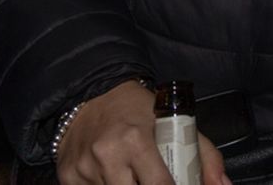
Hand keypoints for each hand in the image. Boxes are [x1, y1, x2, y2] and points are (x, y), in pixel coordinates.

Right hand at [56, 80, 229, 184]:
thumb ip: (204, 155)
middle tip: (156, 179)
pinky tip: (112, 175)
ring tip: (134, 174)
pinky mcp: (67, 176)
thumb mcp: (176, 121)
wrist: (92, 95)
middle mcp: (108, 155)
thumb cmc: (139, 110)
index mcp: (137, 140)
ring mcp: (84, 168)